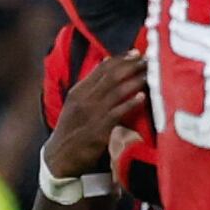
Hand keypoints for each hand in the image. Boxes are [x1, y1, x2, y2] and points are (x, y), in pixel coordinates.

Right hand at [44, 52, 149, 176]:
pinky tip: (142, 97)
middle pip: (111, 76)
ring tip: (149, 74)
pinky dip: (130, 103)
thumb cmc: (72, 130)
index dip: (120, 59)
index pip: (101, 69)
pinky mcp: (99, 129)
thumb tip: (106, 63)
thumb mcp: (75, 105)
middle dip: (131, 66)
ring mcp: (91, 114)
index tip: (135, 52)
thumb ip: (90, 86)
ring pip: (116, 91)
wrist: (60, 157)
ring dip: (135, 80)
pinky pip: (118, 112)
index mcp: (78, 91)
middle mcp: (84, 99)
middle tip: (148, 60)